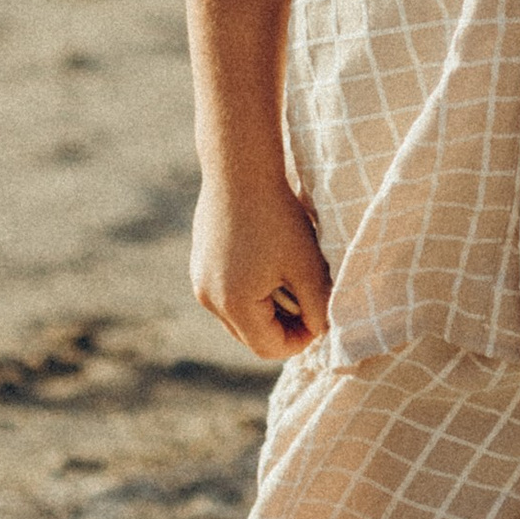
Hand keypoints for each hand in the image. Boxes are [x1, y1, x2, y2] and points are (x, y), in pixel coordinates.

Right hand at [192, 165, 331, 362]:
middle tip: (308, 300)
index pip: (268, 348)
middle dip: (282, 326)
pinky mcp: (198, 263)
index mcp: (233, 304)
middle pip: (250, 336)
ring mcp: (199, 280)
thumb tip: (320, 330)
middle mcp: (208, 298)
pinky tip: (268, 261)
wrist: (240, 170)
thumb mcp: (307, 265)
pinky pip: (226, 293)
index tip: (319, 318)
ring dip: (266, 308)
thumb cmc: (278, 217)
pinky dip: (249, 290)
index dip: (299, 341)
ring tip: (289, 278)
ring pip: (238, 315)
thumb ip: (317, 306)